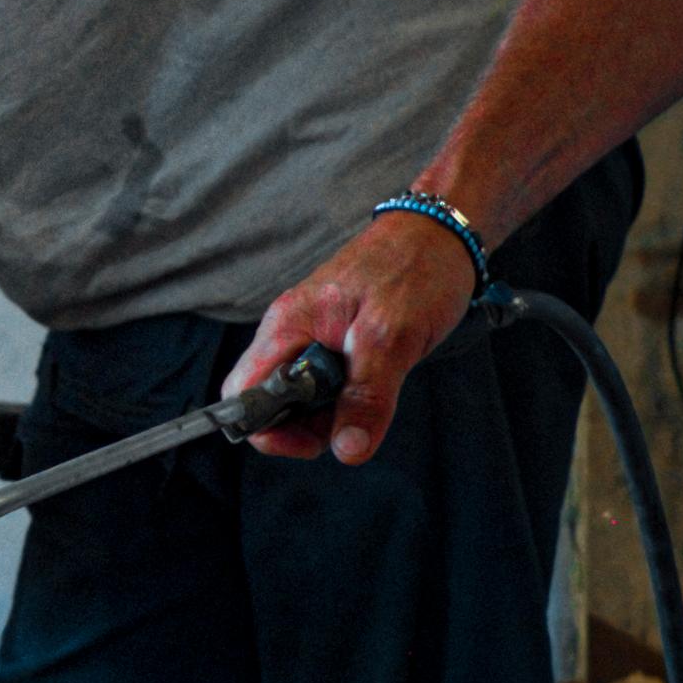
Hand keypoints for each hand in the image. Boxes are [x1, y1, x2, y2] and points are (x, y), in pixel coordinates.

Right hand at [223, 214, 481, 464]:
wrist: (440, 231)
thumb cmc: (414, 270)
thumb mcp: (392, 338)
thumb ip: (366, 397)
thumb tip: (347, 450)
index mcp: (287, 326)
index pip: (242, 394)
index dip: (268, 429)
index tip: (313, 440)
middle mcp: (289, 332)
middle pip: (269, 403)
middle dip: (306, 425)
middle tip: (355, 419)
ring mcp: (309, 334)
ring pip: (299, 397)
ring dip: (331, 411)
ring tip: (374, 393)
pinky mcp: (332, 337)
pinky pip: (323, 382)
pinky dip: (346, 394)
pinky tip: (376, 380)